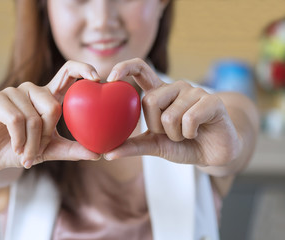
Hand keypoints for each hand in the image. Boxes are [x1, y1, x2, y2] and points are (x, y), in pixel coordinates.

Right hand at [0, 61, 100, 169]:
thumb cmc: (20, 149)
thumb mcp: (49, 151)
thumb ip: (71, 150)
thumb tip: (97, 153)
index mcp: (47, 97)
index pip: (68, 72)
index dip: (83, 69)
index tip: (97, 78)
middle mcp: (32, 91)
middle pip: (53, 106)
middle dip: (48, 136)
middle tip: (39, 151)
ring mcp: (13, 92)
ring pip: (34, 117)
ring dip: (32, 143)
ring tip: (26, 154)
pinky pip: (16, 119)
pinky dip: (19, 140)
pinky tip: (16, 149)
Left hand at [104, 58, 241, 166]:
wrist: (213, 154)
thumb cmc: (183, 145)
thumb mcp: (155, 146)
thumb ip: (134, 146)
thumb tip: (108, 153)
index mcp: (159, 93)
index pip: (140, 69)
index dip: (124, 67)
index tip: (110, 78)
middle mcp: (175, 87)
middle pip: (150, 100)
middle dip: (157, 127)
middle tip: (171, 133)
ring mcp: (194, 92)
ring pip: (170, 115)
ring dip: (175, 134)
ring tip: (186, 134)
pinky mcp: (212, 100)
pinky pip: (189, 118)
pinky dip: (189, 133)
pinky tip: (197, 132)